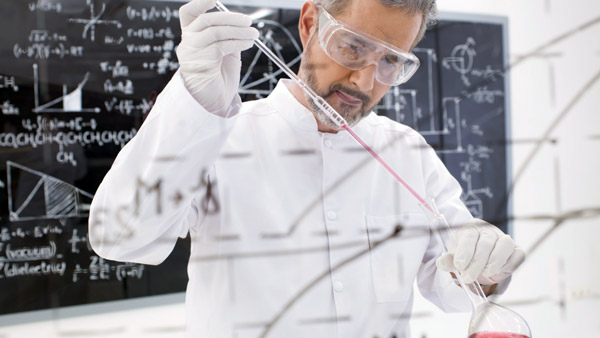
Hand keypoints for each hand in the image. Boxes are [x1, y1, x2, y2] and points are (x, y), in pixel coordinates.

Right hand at [176, 0, 258, 115]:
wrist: (215, 103)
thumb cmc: (219, 78)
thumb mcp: (225, 51)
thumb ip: (227, 36)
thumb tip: (240, 23)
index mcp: (191, 37)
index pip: (189, 13)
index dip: (200, 3)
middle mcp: (187, 43)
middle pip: (206, 20)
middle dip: (230, 18)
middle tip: (249, 21)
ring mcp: (191, 52)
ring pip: (215, 31)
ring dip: (238, 31)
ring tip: (253, 34)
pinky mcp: (201, 62)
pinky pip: (222, 45)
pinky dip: (238, 42)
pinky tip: (248, 43)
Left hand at [436, 219, 525, 284]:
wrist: (481, 259)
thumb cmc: (467, 254)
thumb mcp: (456, 257)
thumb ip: (449, 260)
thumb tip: (441, 263)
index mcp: (471, 228)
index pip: (469, 237)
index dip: (464, 252)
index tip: (459, 266)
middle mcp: (489, 231)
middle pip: (485, 244)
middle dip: (476, 263)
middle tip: (467, 277)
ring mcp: (504, 239)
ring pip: (504, 246)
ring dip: (494, 262)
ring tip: (485, 273)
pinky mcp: (516, 250)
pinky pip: (517, 255)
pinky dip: (509, 264)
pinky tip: (498, 271)